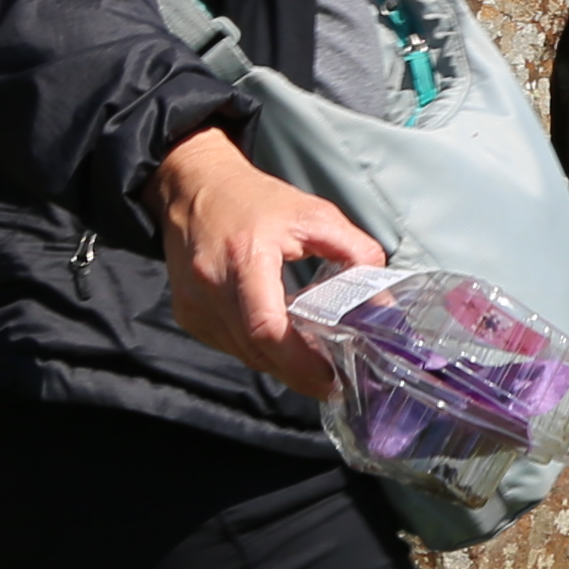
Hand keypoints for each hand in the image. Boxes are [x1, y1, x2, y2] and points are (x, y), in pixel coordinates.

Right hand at [152, 125, 374, 398]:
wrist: (195, 187)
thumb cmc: (254, 199)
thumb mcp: (314, 215)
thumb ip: (355, 253)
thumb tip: (381, 301)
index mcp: (244, 257)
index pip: (267, 327)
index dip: (300, 362)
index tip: (331, 378)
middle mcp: (211, 286)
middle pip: (256, 350)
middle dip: (296, 372)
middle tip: (332, 381)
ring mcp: (193, 304)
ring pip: (242, 354)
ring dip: (278, 363)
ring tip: (312, 360)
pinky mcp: (187, 314)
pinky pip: (228, 346)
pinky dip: (256, 349)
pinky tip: (280, 339)